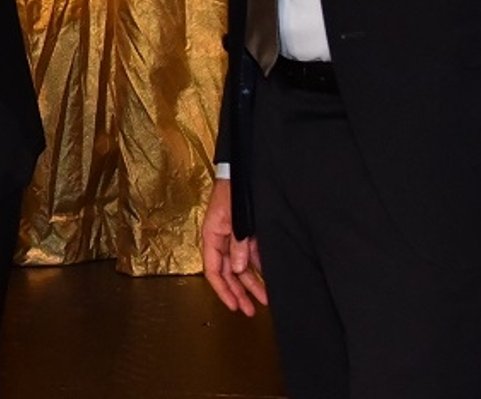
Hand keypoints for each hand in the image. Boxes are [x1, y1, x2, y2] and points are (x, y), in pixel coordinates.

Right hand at [199, 179, 267, 315]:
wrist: (241, 169)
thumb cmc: (232, 190)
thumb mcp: (235, 219)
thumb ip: (237, 244)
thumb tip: (237, 268)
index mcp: (212, 236)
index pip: (213, 270)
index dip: (223, 290)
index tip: (233, 305)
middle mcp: (222, 239)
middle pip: (228, 273)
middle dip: (239, 292)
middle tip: (250, 310)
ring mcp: (234, 236)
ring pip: (241, 266)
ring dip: (251, 282)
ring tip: (264, 298)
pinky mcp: (246, 231)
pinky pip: (250, 254)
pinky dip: (257, 267)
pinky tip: (267, 277)